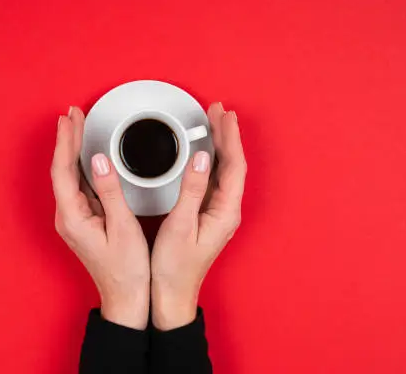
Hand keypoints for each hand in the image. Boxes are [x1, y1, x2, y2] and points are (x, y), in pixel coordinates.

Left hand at [51, 107, 149, 329]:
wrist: (127, 297)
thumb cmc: (127, 269)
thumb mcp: (122, 227)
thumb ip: (109, 191)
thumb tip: (100, 160)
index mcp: (72, 217)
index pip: (63, 169)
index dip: (65, 141)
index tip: (70, 119)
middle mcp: (68, 216)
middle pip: (63, 169)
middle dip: (67, 139)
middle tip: (73, 114)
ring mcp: (75, 219)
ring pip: (69, 176)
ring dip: (73, 150)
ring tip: (78, 127)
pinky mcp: (84, 221)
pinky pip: (79, 185)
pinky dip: (83, 165)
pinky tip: (88, 155)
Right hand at [151, 102, 246, 329]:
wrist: (172, 294)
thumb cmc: (174, 266)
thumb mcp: (180, 224)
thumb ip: (191, 189)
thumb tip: (200, 157)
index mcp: (225, 211)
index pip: (233, 166)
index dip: (230, 138)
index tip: (223, 116)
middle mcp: (226, 211)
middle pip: (232, 165)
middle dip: (227, 135)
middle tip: (218, 111)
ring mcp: (217, 213)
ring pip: (224, 171)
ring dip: (220, 145)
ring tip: (213, 124)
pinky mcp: (207, 215)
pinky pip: (213, 180)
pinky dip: (210, 160)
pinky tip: (203, 153)